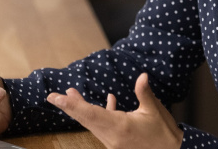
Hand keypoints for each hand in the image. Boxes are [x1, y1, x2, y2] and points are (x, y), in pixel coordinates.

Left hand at [47, 73, 182, 148]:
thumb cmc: (163, 133)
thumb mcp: (154, 111)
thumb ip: (144, 92)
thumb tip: (142, 76)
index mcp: (119, 126)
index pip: (89, 113)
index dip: (70, 105)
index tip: (55, 98)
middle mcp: (112, 136)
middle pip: (85, 119)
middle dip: (69, 106)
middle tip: (54, 96)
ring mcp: (113, 142)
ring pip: (92, 123)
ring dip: (82, 109)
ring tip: (72, 95)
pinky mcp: (117, 143)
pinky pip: (103, 127)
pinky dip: (101, 114)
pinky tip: (108, 101)